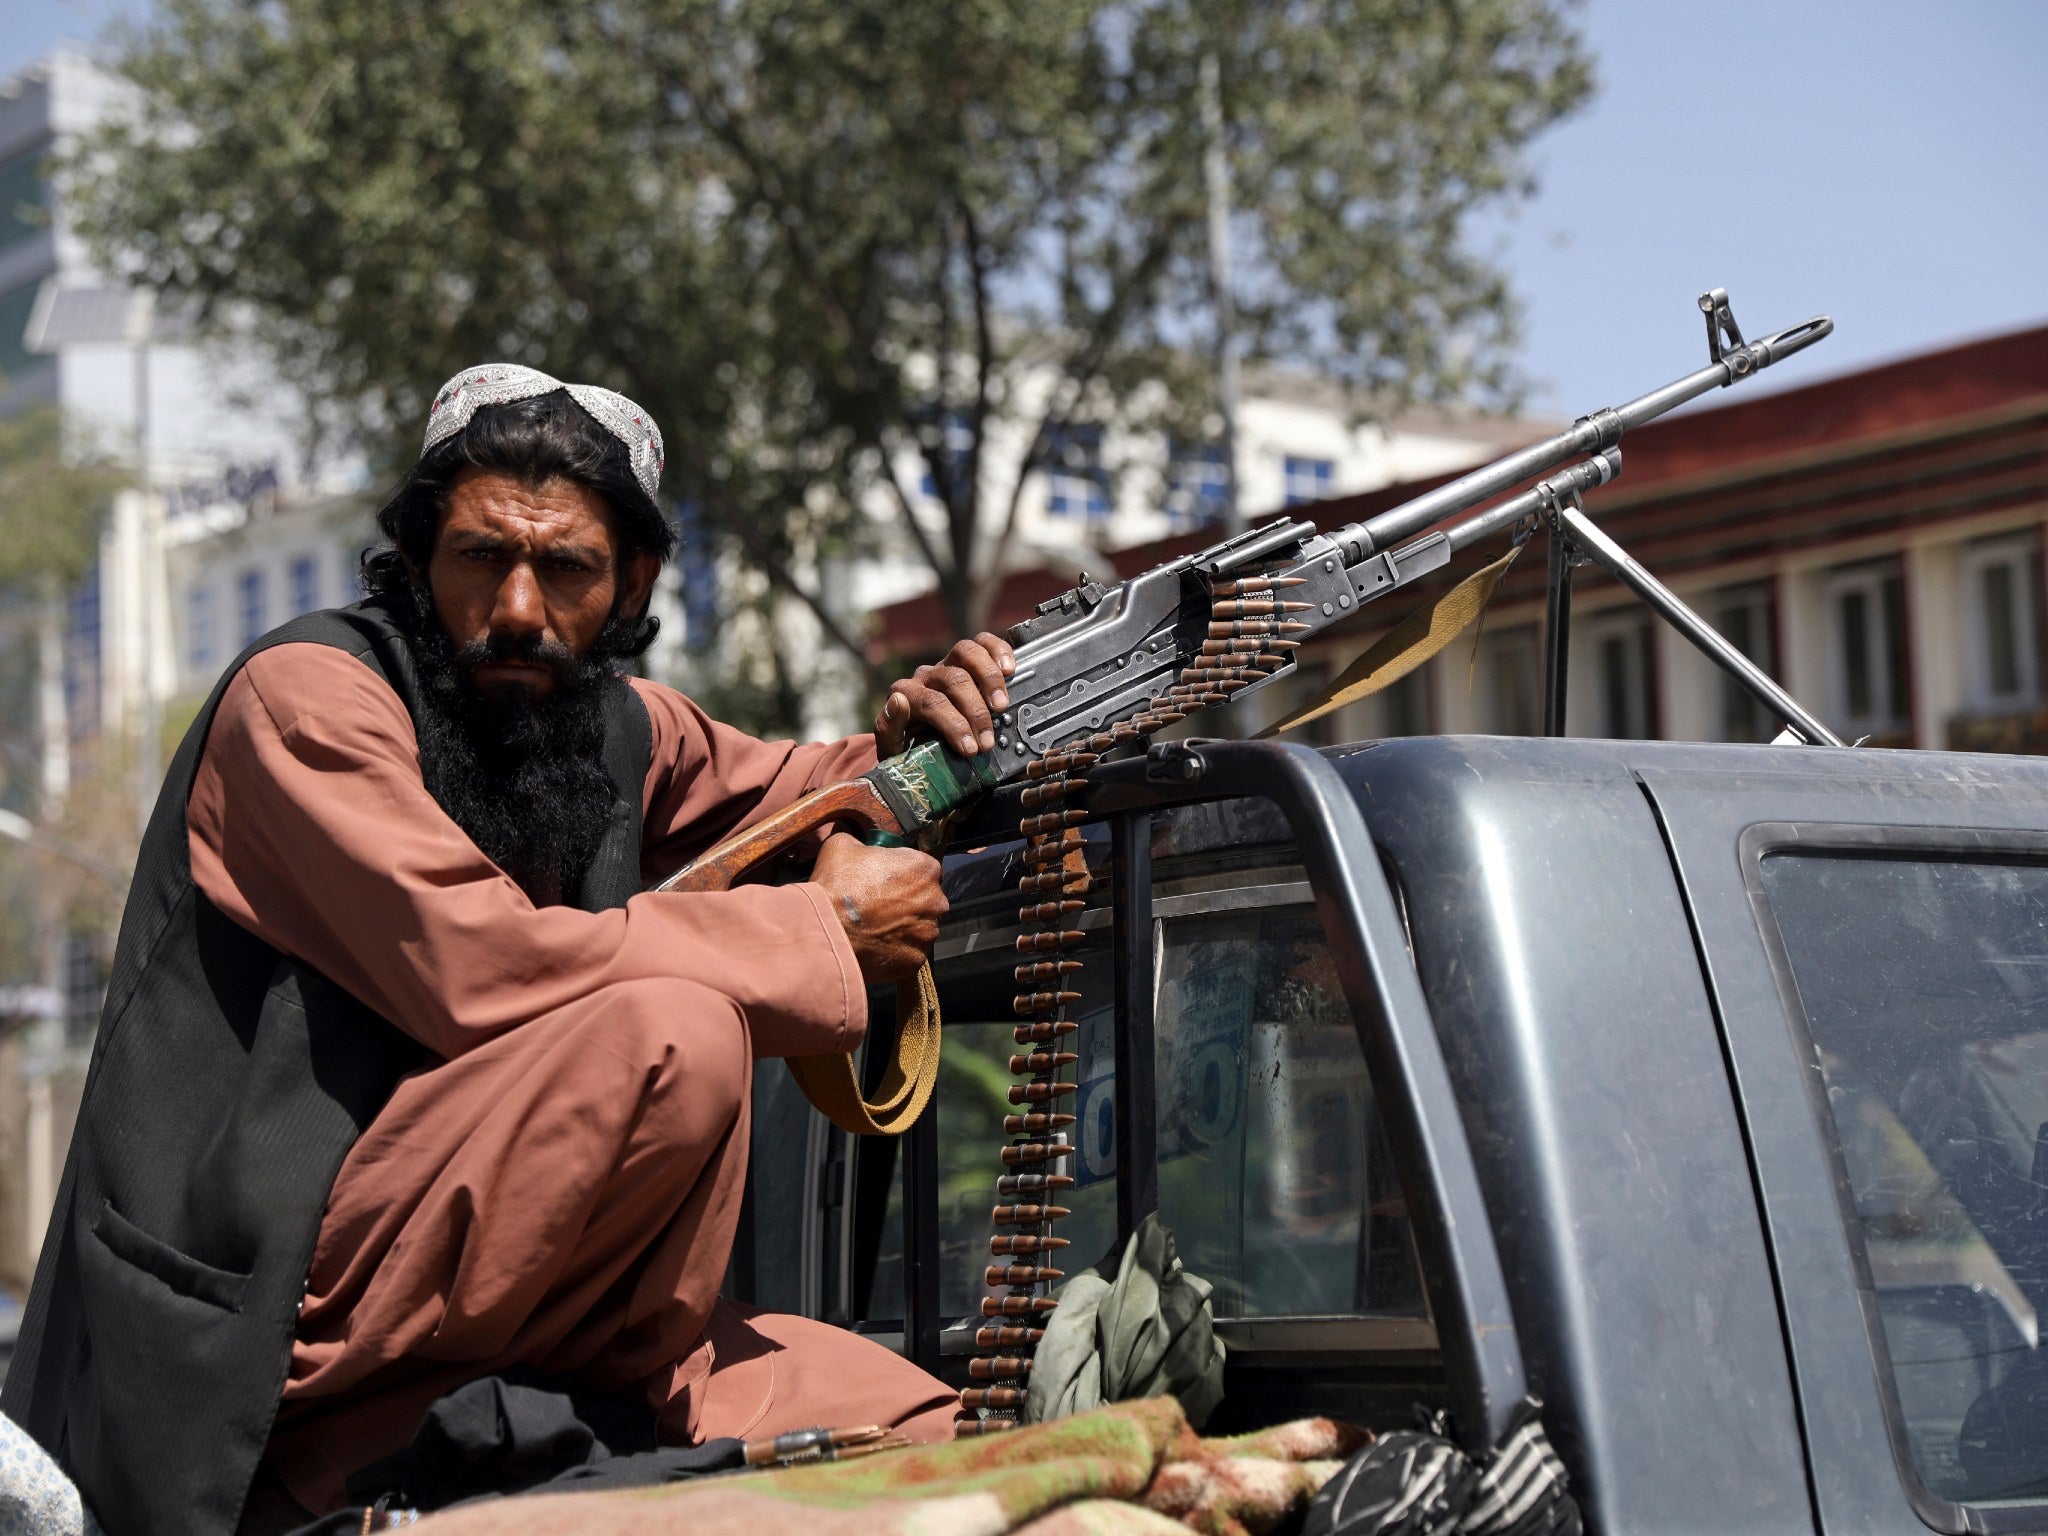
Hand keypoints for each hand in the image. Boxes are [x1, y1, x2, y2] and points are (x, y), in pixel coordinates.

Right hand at [810, 832, 947, 983]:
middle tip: (878, 905)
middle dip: (906, 901)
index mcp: (925, 868)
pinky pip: (909, 952)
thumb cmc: (837, 885)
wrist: (825, 931)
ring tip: (875, 927)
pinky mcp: (916, 959)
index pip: (921, 867)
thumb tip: (858, 844)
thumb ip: (860, 841)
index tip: (884, 880)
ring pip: (919, 927)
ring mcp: (927, 933)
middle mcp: (935, 901)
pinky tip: (875, 944)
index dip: (902, 872)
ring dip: (902, 927)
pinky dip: (895, 949)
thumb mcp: (842, 845)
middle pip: (925, 899)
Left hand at [876, 631, 1016, 758]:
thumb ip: (887, 727)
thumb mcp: (892, 747)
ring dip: (988, 678)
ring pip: (966, 652)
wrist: (919, 745)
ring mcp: (947, 664)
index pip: (931, 702)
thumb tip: (898, 701)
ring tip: (1001, 706)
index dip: (954, 725)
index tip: (971, 750)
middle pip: (953, 679)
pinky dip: (997, 650)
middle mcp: (926, 675)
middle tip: (988, 741)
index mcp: (906, 694)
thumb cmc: (908, 749)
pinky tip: (1009, 669)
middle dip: (975, 712)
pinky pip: (982, 643)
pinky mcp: (967, 660)